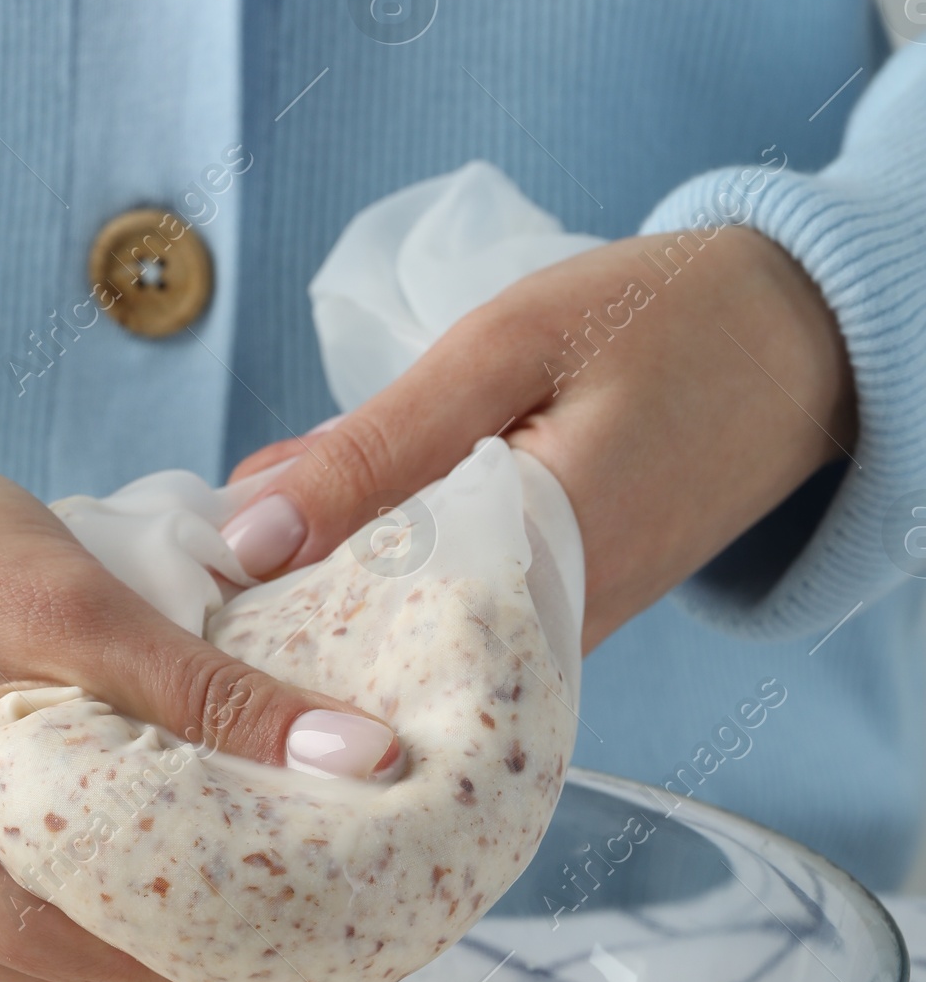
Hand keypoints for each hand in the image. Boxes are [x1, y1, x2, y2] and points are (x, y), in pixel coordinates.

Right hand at [0, 415, 389, 981]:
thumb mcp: (71, 605)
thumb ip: (209, 693)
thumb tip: (356, 759)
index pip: (107, 952)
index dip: (233, 936)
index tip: (339, 904)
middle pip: (96, 976)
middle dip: (216, 940)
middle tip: (337, 891)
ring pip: (74, 960)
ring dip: (173, 923)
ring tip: (285, 874)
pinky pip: (41, 922)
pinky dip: (121, 896)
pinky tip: (197, 856)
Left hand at [225, 227, 856, 648]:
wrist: (803, 339)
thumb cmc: (659, 321)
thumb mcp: (501, 351)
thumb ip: (374, 449)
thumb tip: (247, 535)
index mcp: (536, 573)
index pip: (360, 643)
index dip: (258, 626)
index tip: (179, 601)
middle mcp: (550, 635)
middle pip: (376, 660)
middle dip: (275, 623)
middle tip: (180, 586)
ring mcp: (560, 634)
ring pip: (406, 642)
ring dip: (322, 601)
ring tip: (225, 567)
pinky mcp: (562, 615)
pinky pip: (446, 617)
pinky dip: (379, 581)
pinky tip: (313, 546)